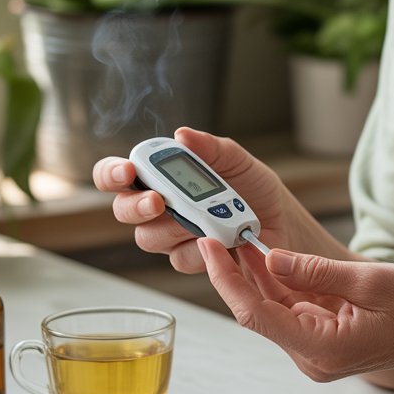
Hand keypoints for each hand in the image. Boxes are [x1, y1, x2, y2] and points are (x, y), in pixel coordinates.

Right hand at [91, 128, 298, 273]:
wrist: (281, 221)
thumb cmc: (254, 188)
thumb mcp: (236, 160)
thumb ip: (210, 148)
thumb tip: (183, 135)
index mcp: (160, 176)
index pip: (117, 175)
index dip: (112, 174)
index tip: (127, 172)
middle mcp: (158, 206)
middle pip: (124, 211)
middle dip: (137, 206)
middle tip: (158, 202)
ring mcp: (171, 235)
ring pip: (149, 238)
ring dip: (175, 227)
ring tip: (206, 218)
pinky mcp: (189, 258)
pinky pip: (180, 258)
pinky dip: (201, 247)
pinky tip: (220, 238)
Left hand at [197, 238, 393, 381]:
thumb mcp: (368, 280)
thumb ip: (315, 271)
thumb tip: (271, 257)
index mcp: (321, 347)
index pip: (256, 313)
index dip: (227, 280)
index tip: (209, 247)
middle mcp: (311, 357)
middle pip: (258, 312)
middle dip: (236, 273)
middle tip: (219, 232)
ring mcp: (315, 352)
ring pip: (271, 310)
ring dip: (256, 275)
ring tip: (238, 236)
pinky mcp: (321, 341)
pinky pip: (289, 310)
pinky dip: (277, 283)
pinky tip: (268, 256)